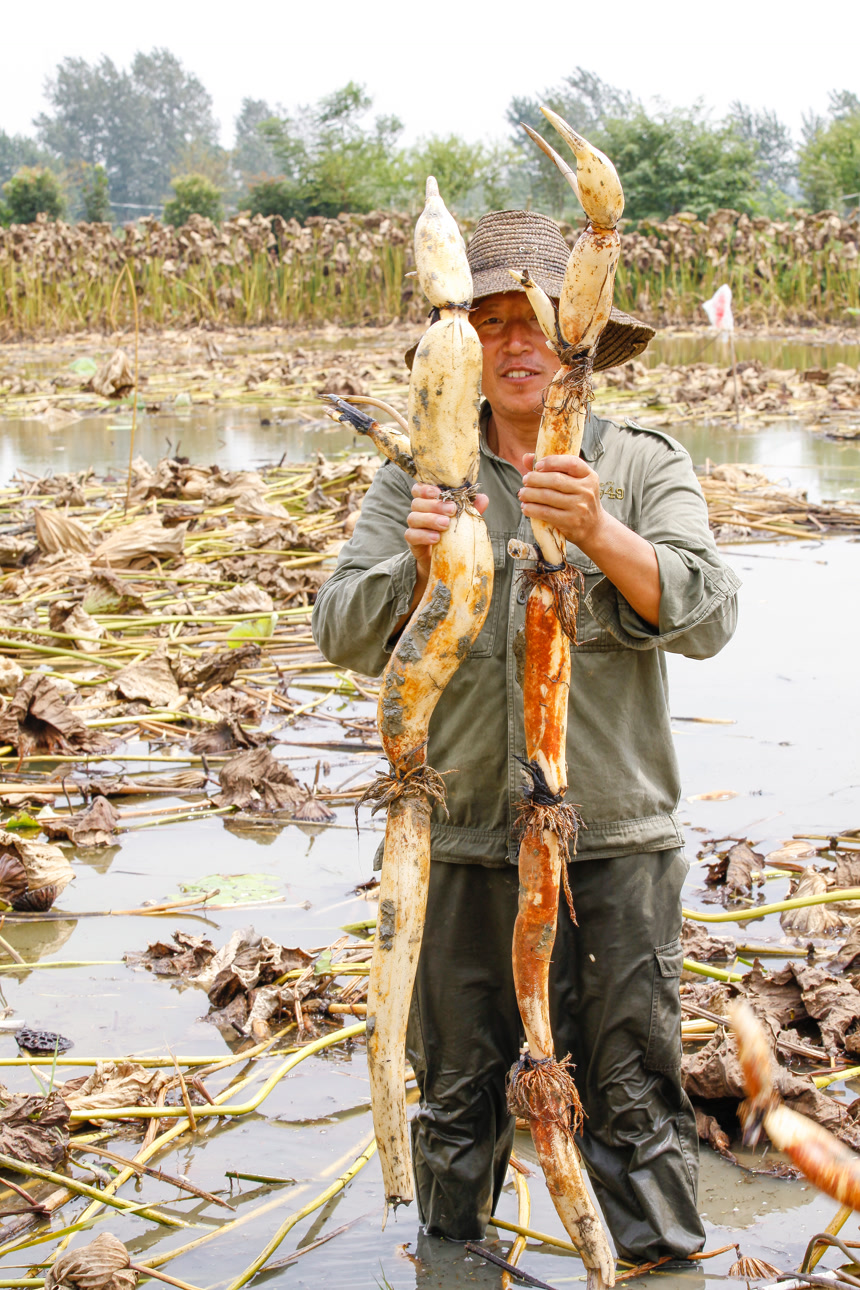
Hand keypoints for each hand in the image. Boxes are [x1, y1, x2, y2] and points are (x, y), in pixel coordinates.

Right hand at [404, 483, 488, 602]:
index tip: (438, 491)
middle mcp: (419, 512)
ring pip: (413, 517)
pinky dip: (423, 535)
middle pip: (418, 502)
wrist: (444, 560)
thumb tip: (483, 498)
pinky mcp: (413, 542)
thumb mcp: (464, 521)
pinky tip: (436, 538)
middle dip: (435, 504)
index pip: (419, 489)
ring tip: (445, 525)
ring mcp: (414, 527)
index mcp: (428, 502)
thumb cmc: (453, 534)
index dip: (425, 488)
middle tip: (451, 510)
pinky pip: (411, 535)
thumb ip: (471, 509)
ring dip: (430, 519)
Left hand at [518, 453, 604, 549]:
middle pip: (555, 480)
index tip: (538, 465)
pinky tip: (525, 507)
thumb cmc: (578, 501)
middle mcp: (586, 490)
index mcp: (589, 476)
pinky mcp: (571, 521)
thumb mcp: (574, 483)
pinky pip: (546, 513)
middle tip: (525, 480)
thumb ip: (554, 468)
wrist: (594, 528)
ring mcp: (579, 507)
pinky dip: (532, 509)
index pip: (571, 462)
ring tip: (522, 493)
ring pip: (547, 496)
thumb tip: (526, 457)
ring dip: (530, 494)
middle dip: (535, 479)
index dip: (552, 462)